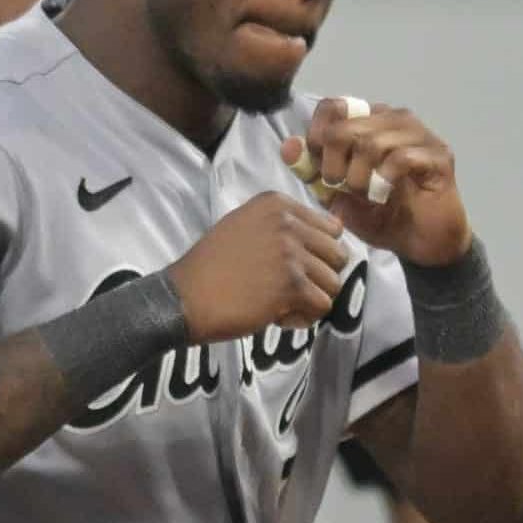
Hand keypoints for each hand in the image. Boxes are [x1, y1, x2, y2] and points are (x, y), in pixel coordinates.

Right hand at [164, 192, 346, 343]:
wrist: (185, 297)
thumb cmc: (213, 266)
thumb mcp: (246, 226)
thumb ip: (287, 224)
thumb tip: (338, 227)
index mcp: (276, 204)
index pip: (331, 229)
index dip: (317, 254)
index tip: (291, 267)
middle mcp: (287, 223)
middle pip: (338, 255)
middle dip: (319, 277)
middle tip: (289, 289)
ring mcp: (291, 253)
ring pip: (333, 283)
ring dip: (311, 300)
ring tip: (281, 304)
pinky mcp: (291, 285)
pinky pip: (322, 306)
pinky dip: (303, 318)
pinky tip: (278, 316)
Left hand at [284, 97, 470, 266]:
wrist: (422, 245)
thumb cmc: (382, 216)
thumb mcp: (338, 196)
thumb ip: (314, 171)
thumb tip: (289, 148)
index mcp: (370, 121)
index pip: (332, 107)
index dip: (316, 137)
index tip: (319, 170)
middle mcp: (396, 120)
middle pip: (346, 126)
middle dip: (333, 163)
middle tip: (339, 188)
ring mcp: (421, 135)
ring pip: (372, 141)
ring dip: (359, 176)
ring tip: (364, 196)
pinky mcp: (439, 156)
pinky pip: (401, 158)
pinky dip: (384, 181)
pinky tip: (384, 196)